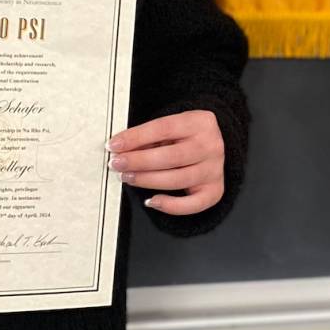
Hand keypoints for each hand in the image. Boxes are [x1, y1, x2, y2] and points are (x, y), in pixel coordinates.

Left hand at [109, 110, 223, 215]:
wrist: (214, 144)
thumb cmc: (187, 136)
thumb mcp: (173, 127)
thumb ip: (150, 136)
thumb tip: (121, 148)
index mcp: (201, 123)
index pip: (164, 128)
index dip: (136, 137)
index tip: (114, 145)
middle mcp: (211, 146)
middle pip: (172, 156)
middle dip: (138, 161)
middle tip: (117, 164)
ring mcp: (214, 170)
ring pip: (178, 180)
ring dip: (147, 181)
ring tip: (127, 177)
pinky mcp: (214, 190)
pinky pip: (192, 204)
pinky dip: (170, 206)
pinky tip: (152, 200)